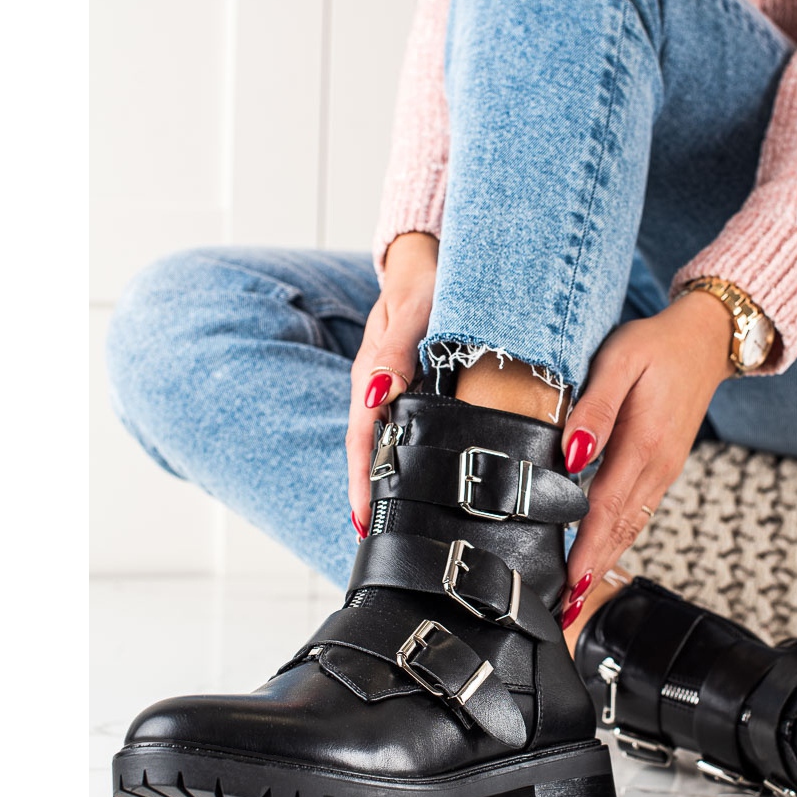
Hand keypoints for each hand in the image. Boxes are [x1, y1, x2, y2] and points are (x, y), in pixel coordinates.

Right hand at [346, 233, 437, 535]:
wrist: (433, 255)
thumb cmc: (426, 279)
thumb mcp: (413, 309)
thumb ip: (395, 351)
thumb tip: (377, 396)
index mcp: (373, 374)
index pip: (363, 439)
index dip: (365, 481)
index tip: (367, 521)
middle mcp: (380, 386)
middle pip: (372, 451)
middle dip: (376, 495)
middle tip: (386, 541)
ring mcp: (395, 388)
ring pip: (390, 443)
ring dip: (394, 481)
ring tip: (404, 525)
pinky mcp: (413, 385)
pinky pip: (409, 428)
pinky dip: (412, 457)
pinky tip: (426, 480)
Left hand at [560, 292, 736, 602]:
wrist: (706, 339)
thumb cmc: (656, 345)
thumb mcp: (619, 361)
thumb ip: (594, 408)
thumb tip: (572, 453)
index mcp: (643, 443)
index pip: (606, 508)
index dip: (587, 550)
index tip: (570, 586)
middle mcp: (658, 465)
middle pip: (620, 528)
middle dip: (594, 570)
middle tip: (566, 609)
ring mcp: (665, 469)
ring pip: (632, 524)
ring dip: (606, 558)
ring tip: (580, 593)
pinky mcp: (665, 465)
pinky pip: (640, 510)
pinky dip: (619, 536)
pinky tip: (603, 550)